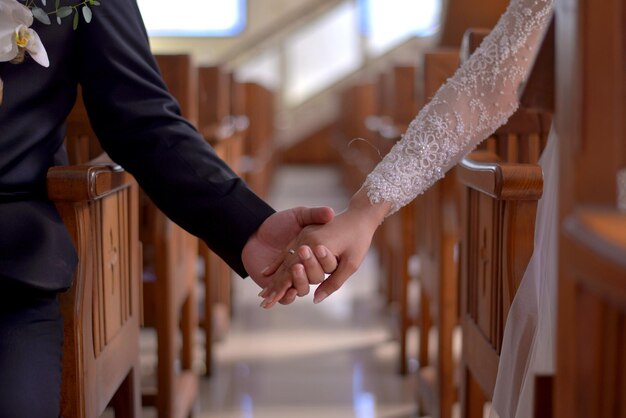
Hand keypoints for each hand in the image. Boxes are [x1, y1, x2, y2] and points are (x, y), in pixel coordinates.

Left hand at [242, 206, 335, 303]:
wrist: (255, 231)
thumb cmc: (278, 223)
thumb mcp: (299, 215)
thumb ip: (315, 214)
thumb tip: (331, 212)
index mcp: (314, 255)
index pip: (326, 263)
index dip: (326, 259)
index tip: (321, 248)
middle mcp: (306, 269)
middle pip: (316, 277)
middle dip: (312, 267)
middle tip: (304, 253)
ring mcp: (292, 279)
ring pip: (303, 289)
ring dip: (301, 281)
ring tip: (296, 268)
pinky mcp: (278, 288)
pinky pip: (286, 298)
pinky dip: (287, 296)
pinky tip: (288, 290)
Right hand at [258, 188, 391, 307]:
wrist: (360, 215)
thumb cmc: (359, 240)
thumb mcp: (351, 264)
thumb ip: (333, 282)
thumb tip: (316, 299)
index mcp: (317, 247)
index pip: (294, 273)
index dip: (282, 289)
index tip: (269, 302)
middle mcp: (306, 241)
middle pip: (286, 268)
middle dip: (274, 286)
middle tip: (263, 302)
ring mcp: (303, 237)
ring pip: (284, 261)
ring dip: (273, 278)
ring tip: (263, 293)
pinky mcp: (304, 234)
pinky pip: (287, 251)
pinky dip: (276, 264)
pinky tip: (267, 273)